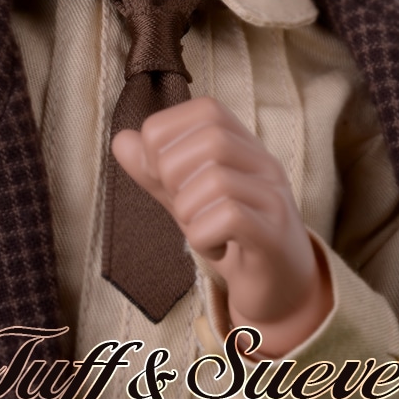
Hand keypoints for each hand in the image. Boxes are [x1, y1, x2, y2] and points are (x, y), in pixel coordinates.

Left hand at [111, 99, 332, 351]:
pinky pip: (230, 218)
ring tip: (198, 232)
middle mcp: (264, 163)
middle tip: (179, 208)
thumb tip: (121, 140)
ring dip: (188, 211)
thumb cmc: (230, 238)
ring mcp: (273, 197)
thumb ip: (156, 172)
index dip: (169, 136)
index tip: (162, 176)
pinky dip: (204, 237)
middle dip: (174, 174)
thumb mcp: (186, 199)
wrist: (277, 288)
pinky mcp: (273, 235)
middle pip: (211, 139)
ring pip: (217, 180)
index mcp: (244, 145)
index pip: (205, 109)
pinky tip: (213, 249)